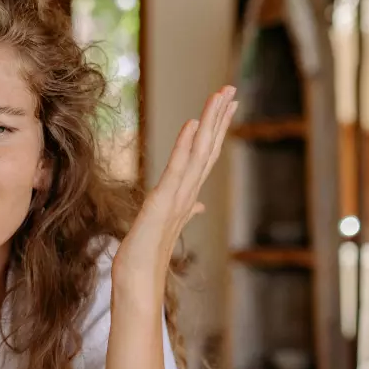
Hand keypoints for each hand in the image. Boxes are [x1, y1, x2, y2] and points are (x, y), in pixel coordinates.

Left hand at [113, 86, 236, 290]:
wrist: (138, 279)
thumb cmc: (147, 255)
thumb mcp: (165, 225)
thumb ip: (185, 211)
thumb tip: (199, 206)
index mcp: (187, 195)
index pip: (205, 156)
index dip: (216, 130)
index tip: (226, 106)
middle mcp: (188, 193)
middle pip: (208, 148)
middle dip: (219, 118)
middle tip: (231, 89)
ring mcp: (179, 197)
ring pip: (200, 152)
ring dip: (210, 122)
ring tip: (220, 95)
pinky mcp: (164, 201)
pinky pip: (178, 168)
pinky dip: (185, 145)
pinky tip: (193, 124)